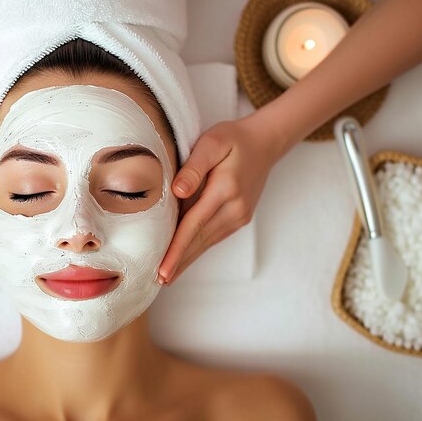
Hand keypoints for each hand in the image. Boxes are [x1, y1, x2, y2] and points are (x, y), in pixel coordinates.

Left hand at [158, 116, 283, 284]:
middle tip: (157, 282)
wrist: (264, 142)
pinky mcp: (239, 217)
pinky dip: (197, 249)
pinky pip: (214, 237)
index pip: (194, 225)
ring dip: (187, 260)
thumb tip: (177, 192)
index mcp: (225, 190)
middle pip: (200, 241)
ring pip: (207, 242)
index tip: (162, 269)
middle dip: (178, 262)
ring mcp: (239, 216)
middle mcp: (235, 208)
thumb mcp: (212, 142)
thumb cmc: (233, 139)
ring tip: (166, 276)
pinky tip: (184, 257)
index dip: (176, 249)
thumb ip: (194, 167)